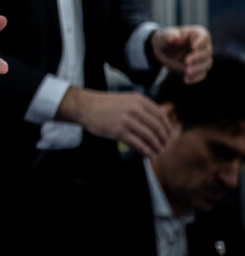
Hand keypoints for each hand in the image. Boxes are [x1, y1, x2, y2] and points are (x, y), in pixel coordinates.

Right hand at [58, 87, 173, 157]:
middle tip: (165, 146)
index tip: (169, 136)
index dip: (168, 128)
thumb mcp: (127, 99)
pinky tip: (148, 155)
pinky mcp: (119, 132)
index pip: (161, 116)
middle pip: (157, 127)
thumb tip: (164, 114)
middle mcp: (134, 109)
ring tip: (158, 152)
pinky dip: (146, 151)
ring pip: (150, 137)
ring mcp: (126, 120)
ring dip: (157, 147)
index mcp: (139, 100)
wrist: (85, 106)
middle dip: (164, 139)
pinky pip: (138, 144)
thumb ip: (144, 107)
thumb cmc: (106, 104)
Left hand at [151, 26, 211, 82]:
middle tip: (187, 62)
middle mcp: (203, 46)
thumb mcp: (165, 35)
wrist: (162, 50)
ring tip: (187, 73)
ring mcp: (202, 58)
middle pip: (207, 52)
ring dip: (198, 69)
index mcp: (197, 34)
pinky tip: (187, 80)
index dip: (201, 42)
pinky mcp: (198, 68)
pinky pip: (201, 74)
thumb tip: (175, 38)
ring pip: (206, 64)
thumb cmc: (165, 39)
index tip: (194, 47)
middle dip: (198, 58)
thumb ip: (170, 36)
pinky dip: (195, 78)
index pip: (205, 37)